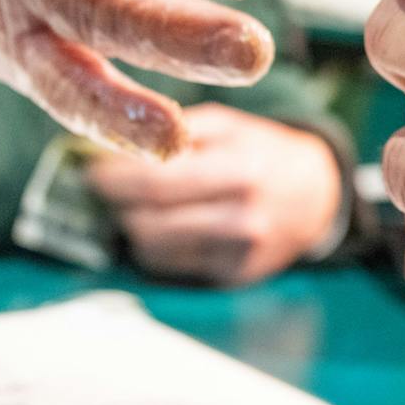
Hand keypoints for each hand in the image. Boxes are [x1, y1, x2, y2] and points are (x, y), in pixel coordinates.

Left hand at [89, 102, 342, 285]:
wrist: (315, 195)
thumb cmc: (260, 151)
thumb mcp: (227, 125)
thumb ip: (173, 133)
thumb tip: (108, 144)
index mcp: (242, 171)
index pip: (157, 182)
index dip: (113, 177)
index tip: (89, 168)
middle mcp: (243, 219)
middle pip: (149, 223)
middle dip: (114, 205)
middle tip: (100, 188)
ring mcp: (240, 255)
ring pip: (154, 251)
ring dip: (131, 227)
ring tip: (131, 205)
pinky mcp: (234, 278)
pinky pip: (171, 267)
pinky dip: (154, 246)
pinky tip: (161, 224)